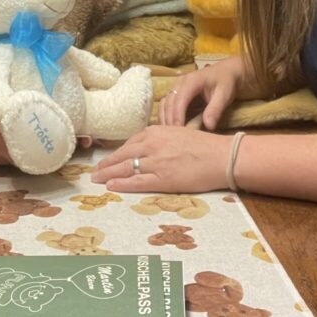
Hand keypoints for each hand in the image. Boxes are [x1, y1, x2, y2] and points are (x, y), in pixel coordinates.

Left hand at [90, 126, 230, 192]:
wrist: (222, 156)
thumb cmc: (204, 146)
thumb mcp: (177, 133)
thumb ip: (161, 139)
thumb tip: (147, 147)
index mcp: (156, 131)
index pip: (130, 143)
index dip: (117, 153)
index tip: (108, 159)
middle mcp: (153, 144)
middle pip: (123, 155)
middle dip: (106, 163)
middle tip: (94, 171)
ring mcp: (157, 162)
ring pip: (126, 168)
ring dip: (108, 173)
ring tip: (96, 179)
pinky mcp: (163, 179)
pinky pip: (138, 182)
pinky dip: (122, 183)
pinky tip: (111, 185)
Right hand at [159, 56, 245, 128]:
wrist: (226, 73)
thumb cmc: (226, 83)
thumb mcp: (225, 95)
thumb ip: (216, 109)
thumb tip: (208, 126)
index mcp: (192, 81)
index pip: (180, 99)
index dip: (178, 115)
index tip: (179, 131)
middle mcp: (180, 82)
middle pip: (169, 102)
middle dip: (170, 119)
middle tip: (174, 138)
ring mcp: (176, 87)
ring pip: (164, 103)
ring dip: (165, 118)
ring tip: (170, 135)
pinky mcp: (176, 93)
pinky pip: (165, 105)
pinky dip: (165, 116)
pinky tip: (169, 128)